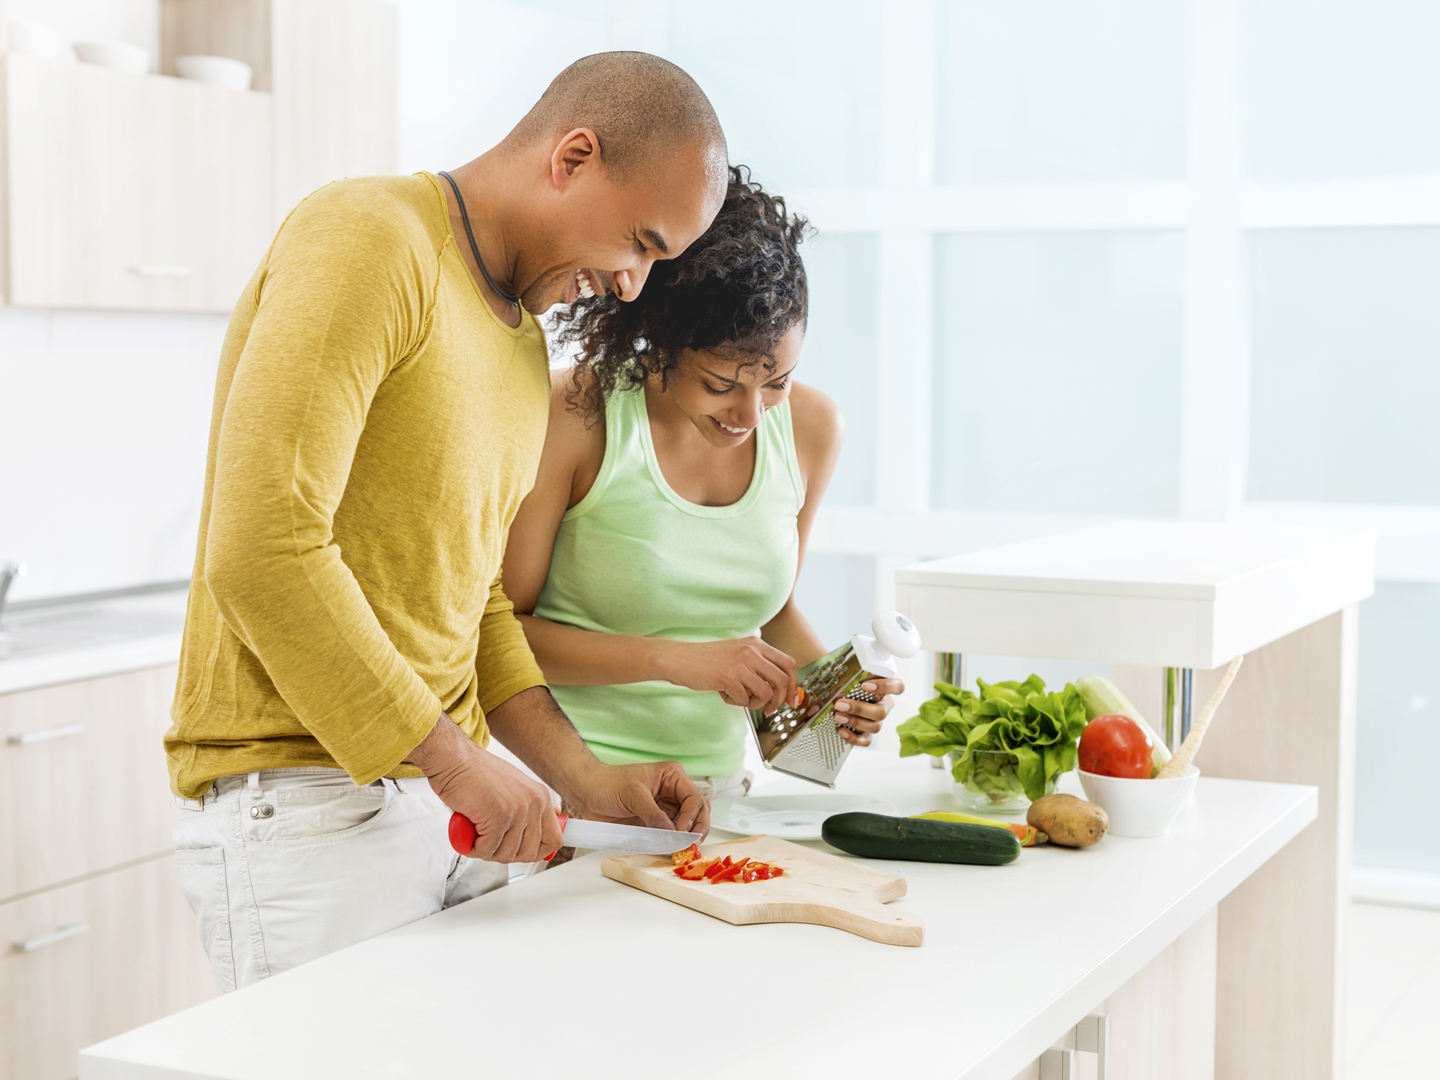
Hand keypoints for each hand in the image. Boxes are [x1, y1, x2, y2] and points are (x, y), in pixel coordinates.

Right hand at [408, 712, 563, 861]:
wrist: (454, 760)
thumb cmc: (476, 773)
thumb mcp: (514, 786)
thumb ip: (531, 805)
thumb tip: (554, 815)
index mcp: (540, 797)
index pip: (555, 838)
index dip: (538, 852)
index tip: (523, 852)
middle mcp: (534, 804)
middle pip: (530, 852)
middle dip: (507, 854)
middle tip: (491, 844)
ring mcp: (518, 811)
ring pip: (507, 854)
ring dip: (488, 852)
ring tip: (477, 836)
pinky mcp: (499, 817)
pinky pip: (488, 849)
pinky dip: (474, 848)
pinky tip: (469, 836)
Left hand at [562, 759, 709, 838]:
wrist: (588, 793)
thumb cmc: (607, 783)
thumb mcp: (633, 795)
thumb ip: (654, 815)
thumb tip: (671, 832)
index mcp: (672, 776)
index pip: (693, 797)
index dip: (691, 817)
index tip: (681, 832)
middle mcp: (673, 791)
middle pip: (699, 811)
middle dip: (697, 827)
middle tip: (689, 843)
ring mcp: (666, 807)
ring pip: (689, 824)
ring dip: (688, 836)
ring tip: (681, 848)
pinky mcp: (657, 822)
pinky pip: (672, 834)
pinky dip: (674, 842)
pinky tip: (671, 848)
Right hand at [658, 637, 797, 714]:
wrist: (679, 658)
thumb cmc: (707, 660)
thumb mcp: (737, 653)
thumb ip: (757, 664)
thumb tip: (778, 689)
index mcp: (756, 644)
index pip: (788, 664)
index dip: (793, 685)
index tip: (791, 700)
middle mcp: (752, 651)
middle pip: (782, 680)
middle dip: (779, 700)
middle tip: (769, 710)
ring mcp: (741, 664)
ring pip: (766, 693)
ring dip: (755, 703)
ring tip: (740, 698)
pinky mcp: (729, 678)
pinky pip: (744, 699)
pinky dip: (736, 702)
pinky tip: (724, 694)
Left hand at [833, 677, 904, 746]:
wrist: (836, 703)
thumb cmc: (844, 688)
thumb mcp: (846, 681)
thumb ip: (847, 680)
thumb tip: (838, 684)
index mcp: (884, 691)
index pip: (897, 687)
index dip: (885, 686)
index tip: (864, 685)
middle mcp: (884, 706)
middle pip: (881, 712)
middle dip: (859, 709)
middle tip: (840, 704)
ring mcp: (877, 722)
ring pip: (875, 727)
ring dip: (855, 722)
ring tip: (838, 716)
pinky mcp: (868, 735)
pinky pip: (867, 740)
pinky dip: (853, 738)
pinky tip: (841, 730)